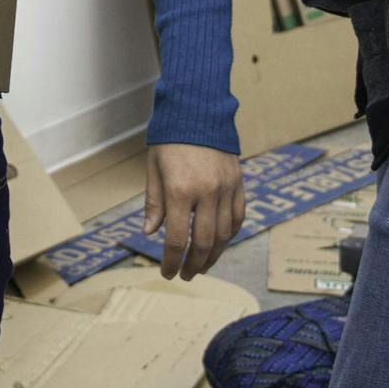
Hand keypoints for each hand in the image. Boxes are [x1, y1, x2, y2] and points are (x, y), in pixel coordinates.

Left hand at [144, 143, 246, 280]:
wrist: (198, 111)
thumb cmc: (170, 140)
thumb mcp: (154, 169)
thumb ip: (154, 203)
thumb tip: (150, 233)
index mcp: (180, 190)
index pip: (176, 239)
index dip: (170, 261)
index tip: (166, 273)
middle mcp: (207, 192)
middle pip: (203, 242)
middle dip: (194, 265)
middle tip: (186, 276)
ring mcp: (226, 188)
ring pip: (224, 234)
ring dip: (213, 256)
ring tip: (202, 266)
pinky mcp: (238, 183)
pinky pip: (238, 217)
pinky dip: (230, 235)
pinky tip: (220, 244)